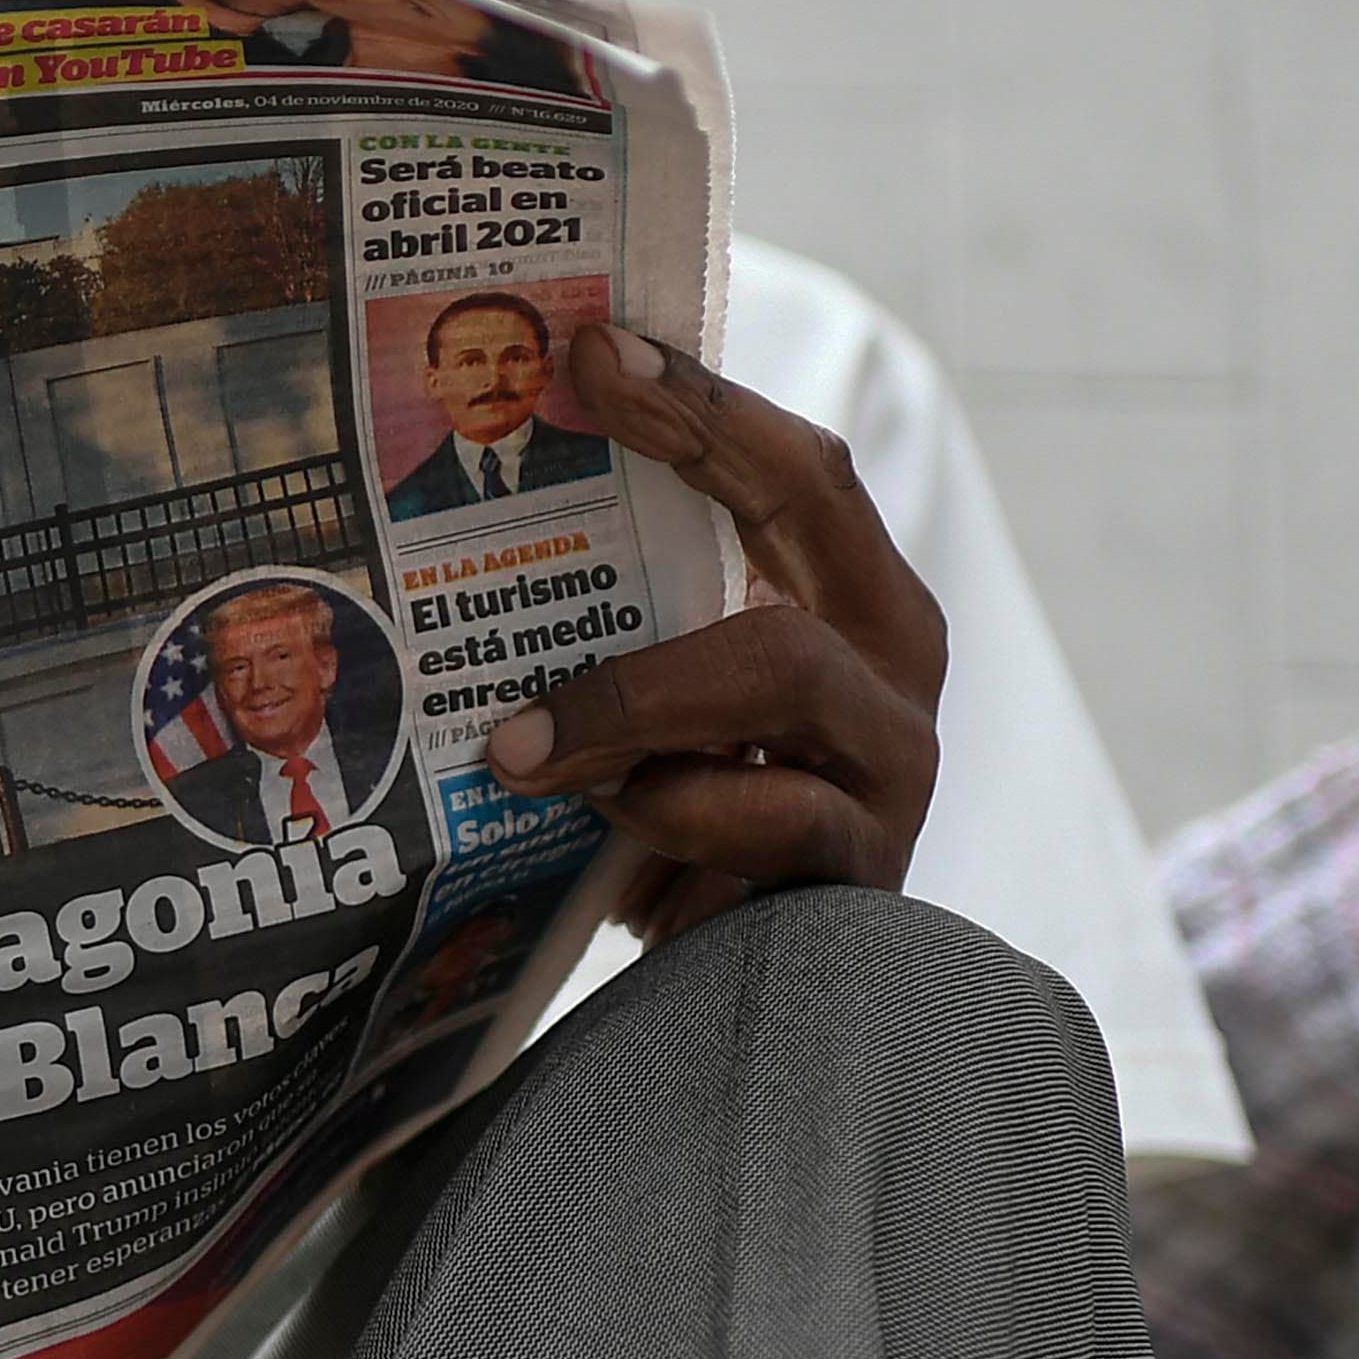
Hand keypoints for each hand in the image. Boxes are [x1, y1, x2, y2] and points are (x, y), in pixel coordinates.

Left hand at [484, 326, 944, 940]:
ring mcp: (892, 760)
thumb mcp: (650, 711)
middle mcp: (892, 661)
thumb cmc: (684, 834)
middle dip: (694, 437)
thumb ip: (612, 625)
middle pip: (814, 507)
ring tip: (517, 743)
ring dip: (634, 693)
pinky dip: (670, 815)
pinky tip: (602, 844)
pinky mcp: (865, 862)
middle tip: (577, 391)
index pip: (791, 466)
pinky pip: (767, 813)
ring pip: (781, 666)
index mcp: (846, 603)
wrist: (757, 1017)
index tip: (594, 341)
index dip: (703, 398)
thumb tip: (466, 520)